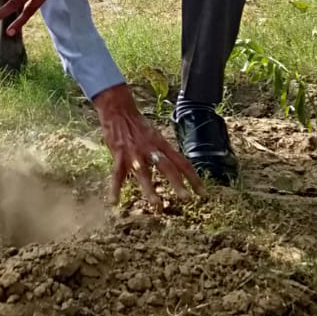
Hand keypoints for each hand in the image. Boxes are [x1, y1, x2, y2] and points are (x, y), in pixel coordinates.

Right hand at [92, 84, 202, 211]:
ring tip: (157, 205)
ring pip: (144, 174)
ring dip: (150, 190)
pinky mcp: (119, 156)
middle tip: (186, 199)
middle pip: (167, 167)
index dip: (193, 178)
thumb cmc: (138, 124)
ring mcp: (134, 153)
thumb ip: (163, 151)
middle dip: (177, 183)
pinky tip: (114, 202)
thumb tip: (175, 166)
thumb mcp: (155, 135)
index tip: (203, 194)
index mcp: (162, 144)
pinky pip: (117, 175)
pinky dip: (115, 188)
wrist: (118, 110)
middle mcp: (151, 149)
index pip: (182, 162)